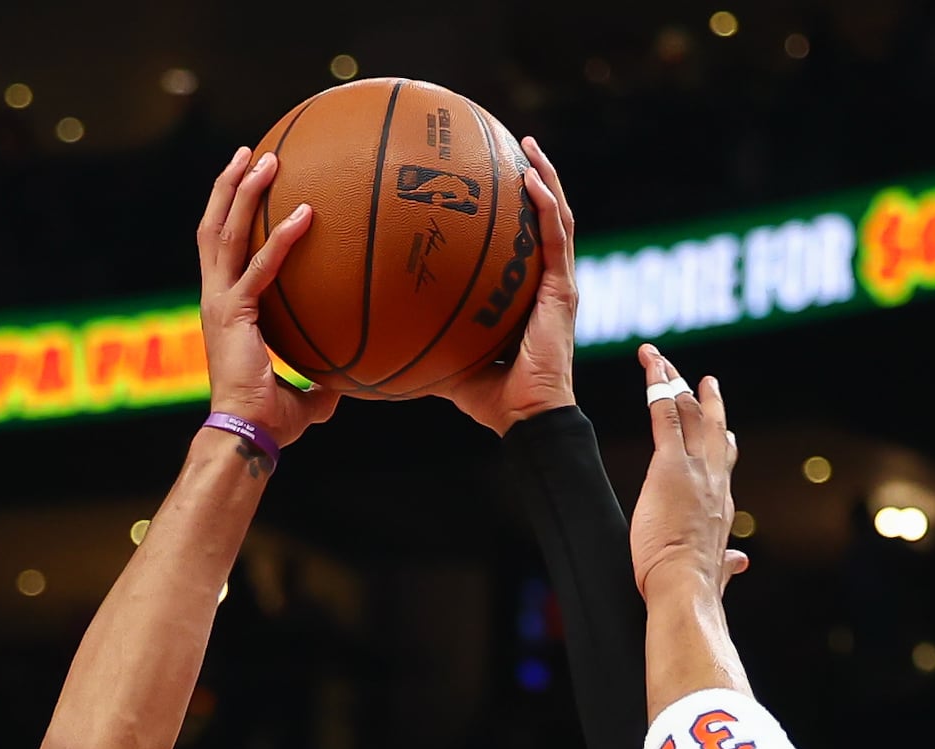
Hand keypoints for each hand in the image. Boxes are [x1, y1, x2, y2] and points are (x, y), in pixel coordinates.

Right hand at [197, 148, 339, 448]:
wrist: (246, 435)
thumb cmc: (270, 420)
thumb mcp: (304, 394)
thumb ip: (321, 381)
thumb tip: (351, 383)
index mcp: (225, 309)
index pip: (223, 251)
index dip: (231, 216)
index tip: (247, 185)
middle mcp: (215, 298)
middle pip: (214, 228)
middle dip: (229, 187)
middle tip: (250, 153)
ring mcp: (219, 302)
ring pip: (224, 233)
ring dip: (243, 192)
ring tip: (263, 158)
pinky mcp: (233, 312)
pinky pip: (261, 267)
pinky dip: (282, 239)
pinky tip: (306, 213)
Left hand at [439, 137, 581, 434]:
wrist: (524, 416)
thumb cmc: (487, 397)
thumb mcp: (444, 356)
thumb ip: (419, 337)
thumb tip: (371, 330)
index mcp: (524, 293)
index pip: (522, 241)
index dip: (513, 209)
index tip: (492, 179)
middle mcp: (544, 282)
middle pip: (544, 218)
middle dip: (534, 178)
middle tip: (515, 146)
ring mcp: (558, 283)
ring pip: (558, 217)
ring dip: (546, 178)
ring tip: (530, 145)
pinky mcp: (563, 290)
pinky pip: (556, 237)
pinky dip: (546, 205)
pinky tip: (530, 178)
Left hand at [628, 344, 748, 602]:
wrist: (686, 586)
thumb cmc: (695, 586)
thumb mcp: (718, 571)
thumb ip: (728, 564)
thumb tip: (739, 562)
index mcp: (721, 504)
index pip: (723, 462)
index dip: (720, 440)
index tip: (721, 426)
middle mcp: (713, 479)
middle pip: (712, 427)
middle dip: (705, 399)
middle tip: (703, 379)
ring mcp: (694, 468)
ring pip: (687, 412)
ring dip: (673, 382)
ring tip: (661, 361)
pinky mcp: (669, 465)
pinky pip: (663, 415)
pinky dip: (656, 387)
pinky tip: (649, 366)